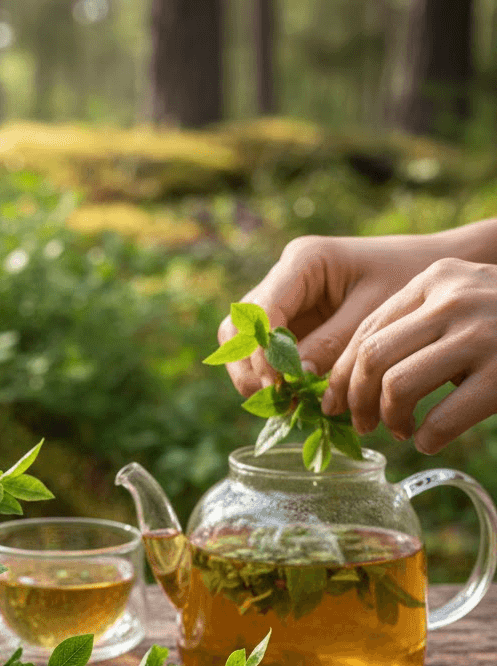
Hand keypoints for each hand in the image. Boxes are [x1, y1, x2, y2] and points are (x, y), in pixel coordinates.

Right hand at [216, 233, 451, 395]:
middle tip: (279, 400)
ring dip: (254, 376)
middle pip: (238, 328)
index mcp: (303, 260)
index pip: (261, 311)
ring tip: (285, 403)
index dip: (263, 352)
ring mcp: (281, 302)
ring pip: (241, 344)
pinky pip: (263, 355)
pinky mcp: (287, 324)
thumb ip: (332, 343)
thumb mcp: (375, 312)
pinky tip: (294, 398)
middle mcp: (282, 278)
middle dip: (249, 368)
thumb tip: (294, 378)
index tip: (281, 386)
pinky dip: (271, 378)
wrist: (428, 270)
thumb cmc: (408, 280)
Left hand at [321, 258, 496, 453]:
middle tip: (365, 424)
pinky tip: (429, 440)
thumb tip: (344, 383)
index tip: (336, 404)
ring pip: (397, 385)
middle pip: (372, 358)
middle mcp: (456, 297)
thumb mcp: (459, 305)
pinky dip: (428, 436)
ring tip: (400, 430)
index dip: (341, 374)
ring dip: (390, 418)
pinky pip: (443, 417)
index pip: (366, 330)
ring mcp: (484, 331)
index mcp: (436, 278)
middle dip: (357, 400)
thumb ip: (412, 327)